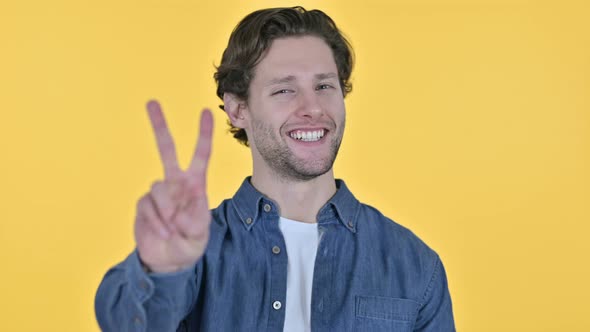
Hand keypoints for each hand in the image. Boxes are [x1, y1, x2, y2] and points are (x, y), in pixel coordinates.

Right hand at [135, 100, 213, 272]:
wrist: (167, 260)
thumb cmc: (189, 243)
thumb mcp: (200, 234)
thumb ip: (194, 218)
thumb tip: (178, 206)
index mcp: (195, 185)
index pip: (200, 155)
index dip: (203, 134)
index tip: (207, 111)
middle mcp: (175, 183)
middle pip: (166, 150)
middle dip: (159, 126)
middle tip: (151, 102)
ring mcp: (158, 192)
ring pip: (158, 188)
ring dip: (166, 212)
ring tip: (172, 229)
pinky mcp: (143, 203)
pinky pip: (146, 206)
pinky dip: (155, 221)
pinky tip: (161, 231)